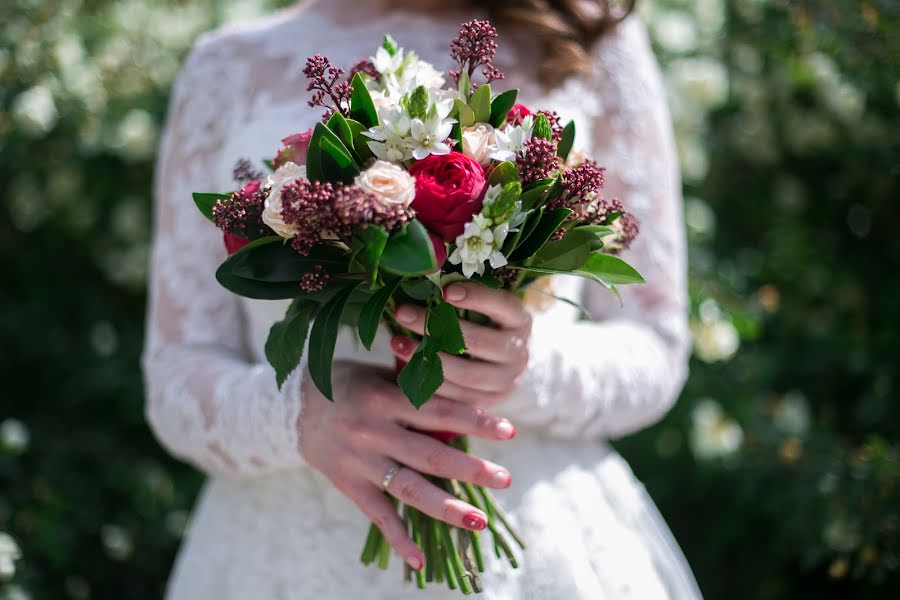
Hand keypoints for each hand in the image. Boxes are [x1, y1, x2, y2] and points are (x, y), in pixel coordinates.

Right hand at [298, 362, 515, 570]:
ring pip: (409, 490)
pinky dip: (398, 539)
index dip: (475, 421)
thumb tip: (467, 403)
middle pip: (430, 455)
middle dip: (471, 469)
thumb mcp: (381, 375)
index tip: (508, 431)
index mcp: (384, 398)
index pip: (438, 411)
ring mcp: (360, 462)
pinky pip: (377, 516)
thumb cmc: (349, 383)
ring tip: (480, 520)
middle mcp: (372, 431)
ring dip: (447, 507)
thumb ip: (417, 389)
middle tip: (505, 478)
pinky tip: (420, 561)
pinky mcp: (349, 485)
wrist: (293, 405)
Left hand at [390, 282, 532, 407]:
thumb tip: (426, 274)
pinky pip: (455, 397)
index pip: (503, 305)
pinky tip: (404, 366)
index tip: (445, 290)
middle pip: (478, 341)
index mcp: (520, 320)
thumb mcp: (478, 306)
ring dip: (426, 357)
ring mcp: (505, 381)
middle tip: (403, 312)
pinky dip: (428, 382)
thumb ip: (458, 295)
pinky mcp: (487, 403)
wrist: (495, 365)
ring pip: (465, 373)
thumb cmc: (479, 324)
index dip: (476, 297)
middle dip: (436, 326)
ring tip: (396, 341)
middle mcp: (518, 352)